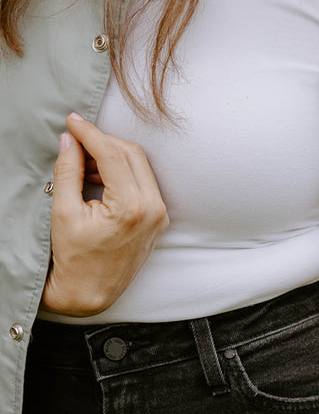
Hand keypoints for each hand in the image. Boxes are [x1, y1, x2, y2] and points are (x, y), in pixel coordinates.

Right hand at [41, 113, 168, 316]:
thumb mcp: (64, 212)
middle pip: (131, 154)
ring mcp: (159, 216)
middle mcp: (153, 209)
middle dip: (102, 142)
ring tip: (81, 162)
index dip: (90, 133)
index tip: (72, 120)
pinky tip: (98, 176)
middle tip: (75, 140)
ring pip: (139, 166)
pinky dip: (122, 172)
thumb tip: (70, 140)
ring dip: (112, 156)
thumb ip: (68, 171)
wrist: (90, 293)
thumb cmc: (75, 258)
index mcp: (132, 207)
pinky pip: (143, 183)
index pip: (113, 154)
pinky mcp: (158, 220)